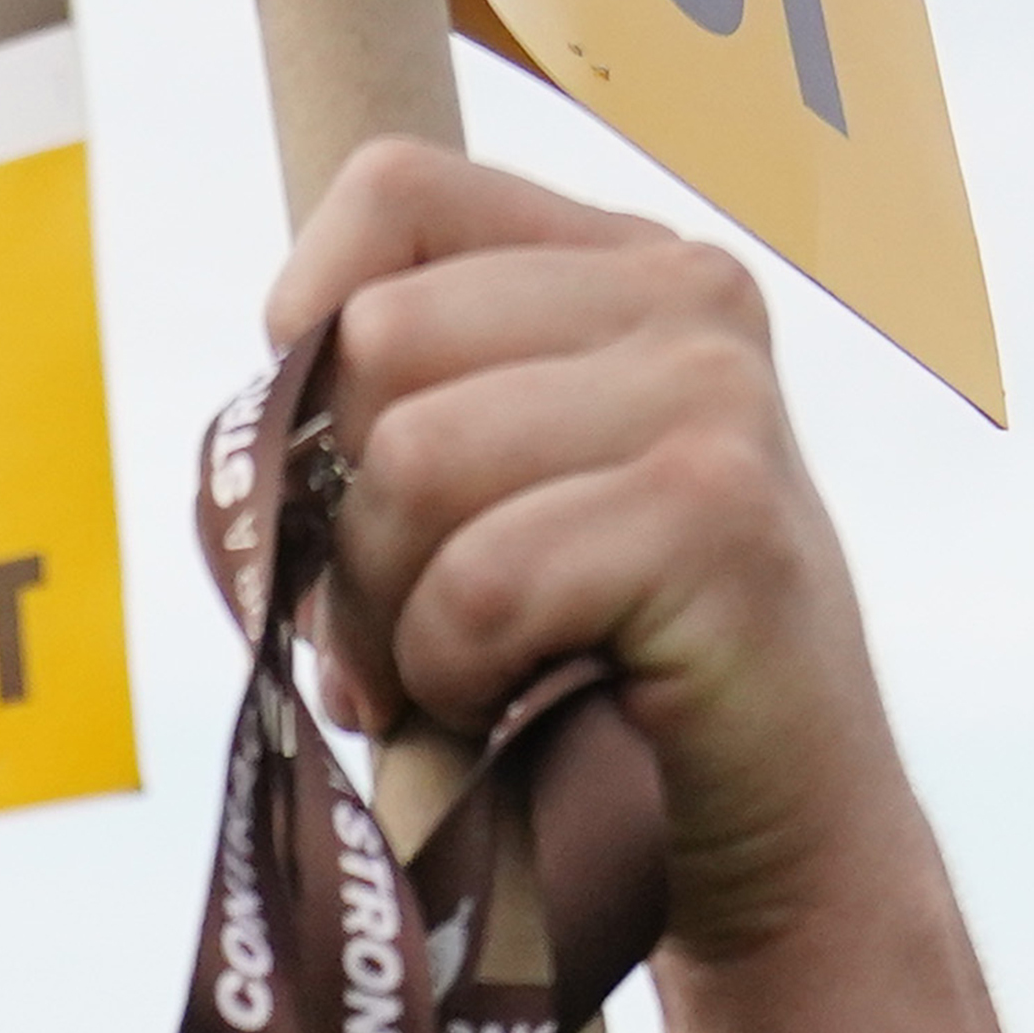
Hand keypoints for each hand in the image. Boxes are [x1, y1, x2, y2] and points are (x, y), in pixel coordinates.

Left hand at [278, 141, 901, 972]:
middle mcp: (686, 297)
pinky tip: (520, 704)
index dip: (307, 326)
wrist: (778, 843)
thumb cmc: (602, 676)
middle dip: (348, 517)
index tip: (341, 471)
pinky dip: (460, 675)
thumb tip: (255, 437)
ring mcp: (716, 397)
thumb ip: (390, 417)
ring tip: (464, 672)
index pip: (394, 189)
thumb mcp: (496, 502)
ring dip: (396, 611)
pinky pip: (481, 583)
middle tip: (407, 627)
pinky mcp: (718, 520)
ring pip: (411, 461)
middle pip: (377, 340)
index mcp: (625, 265)